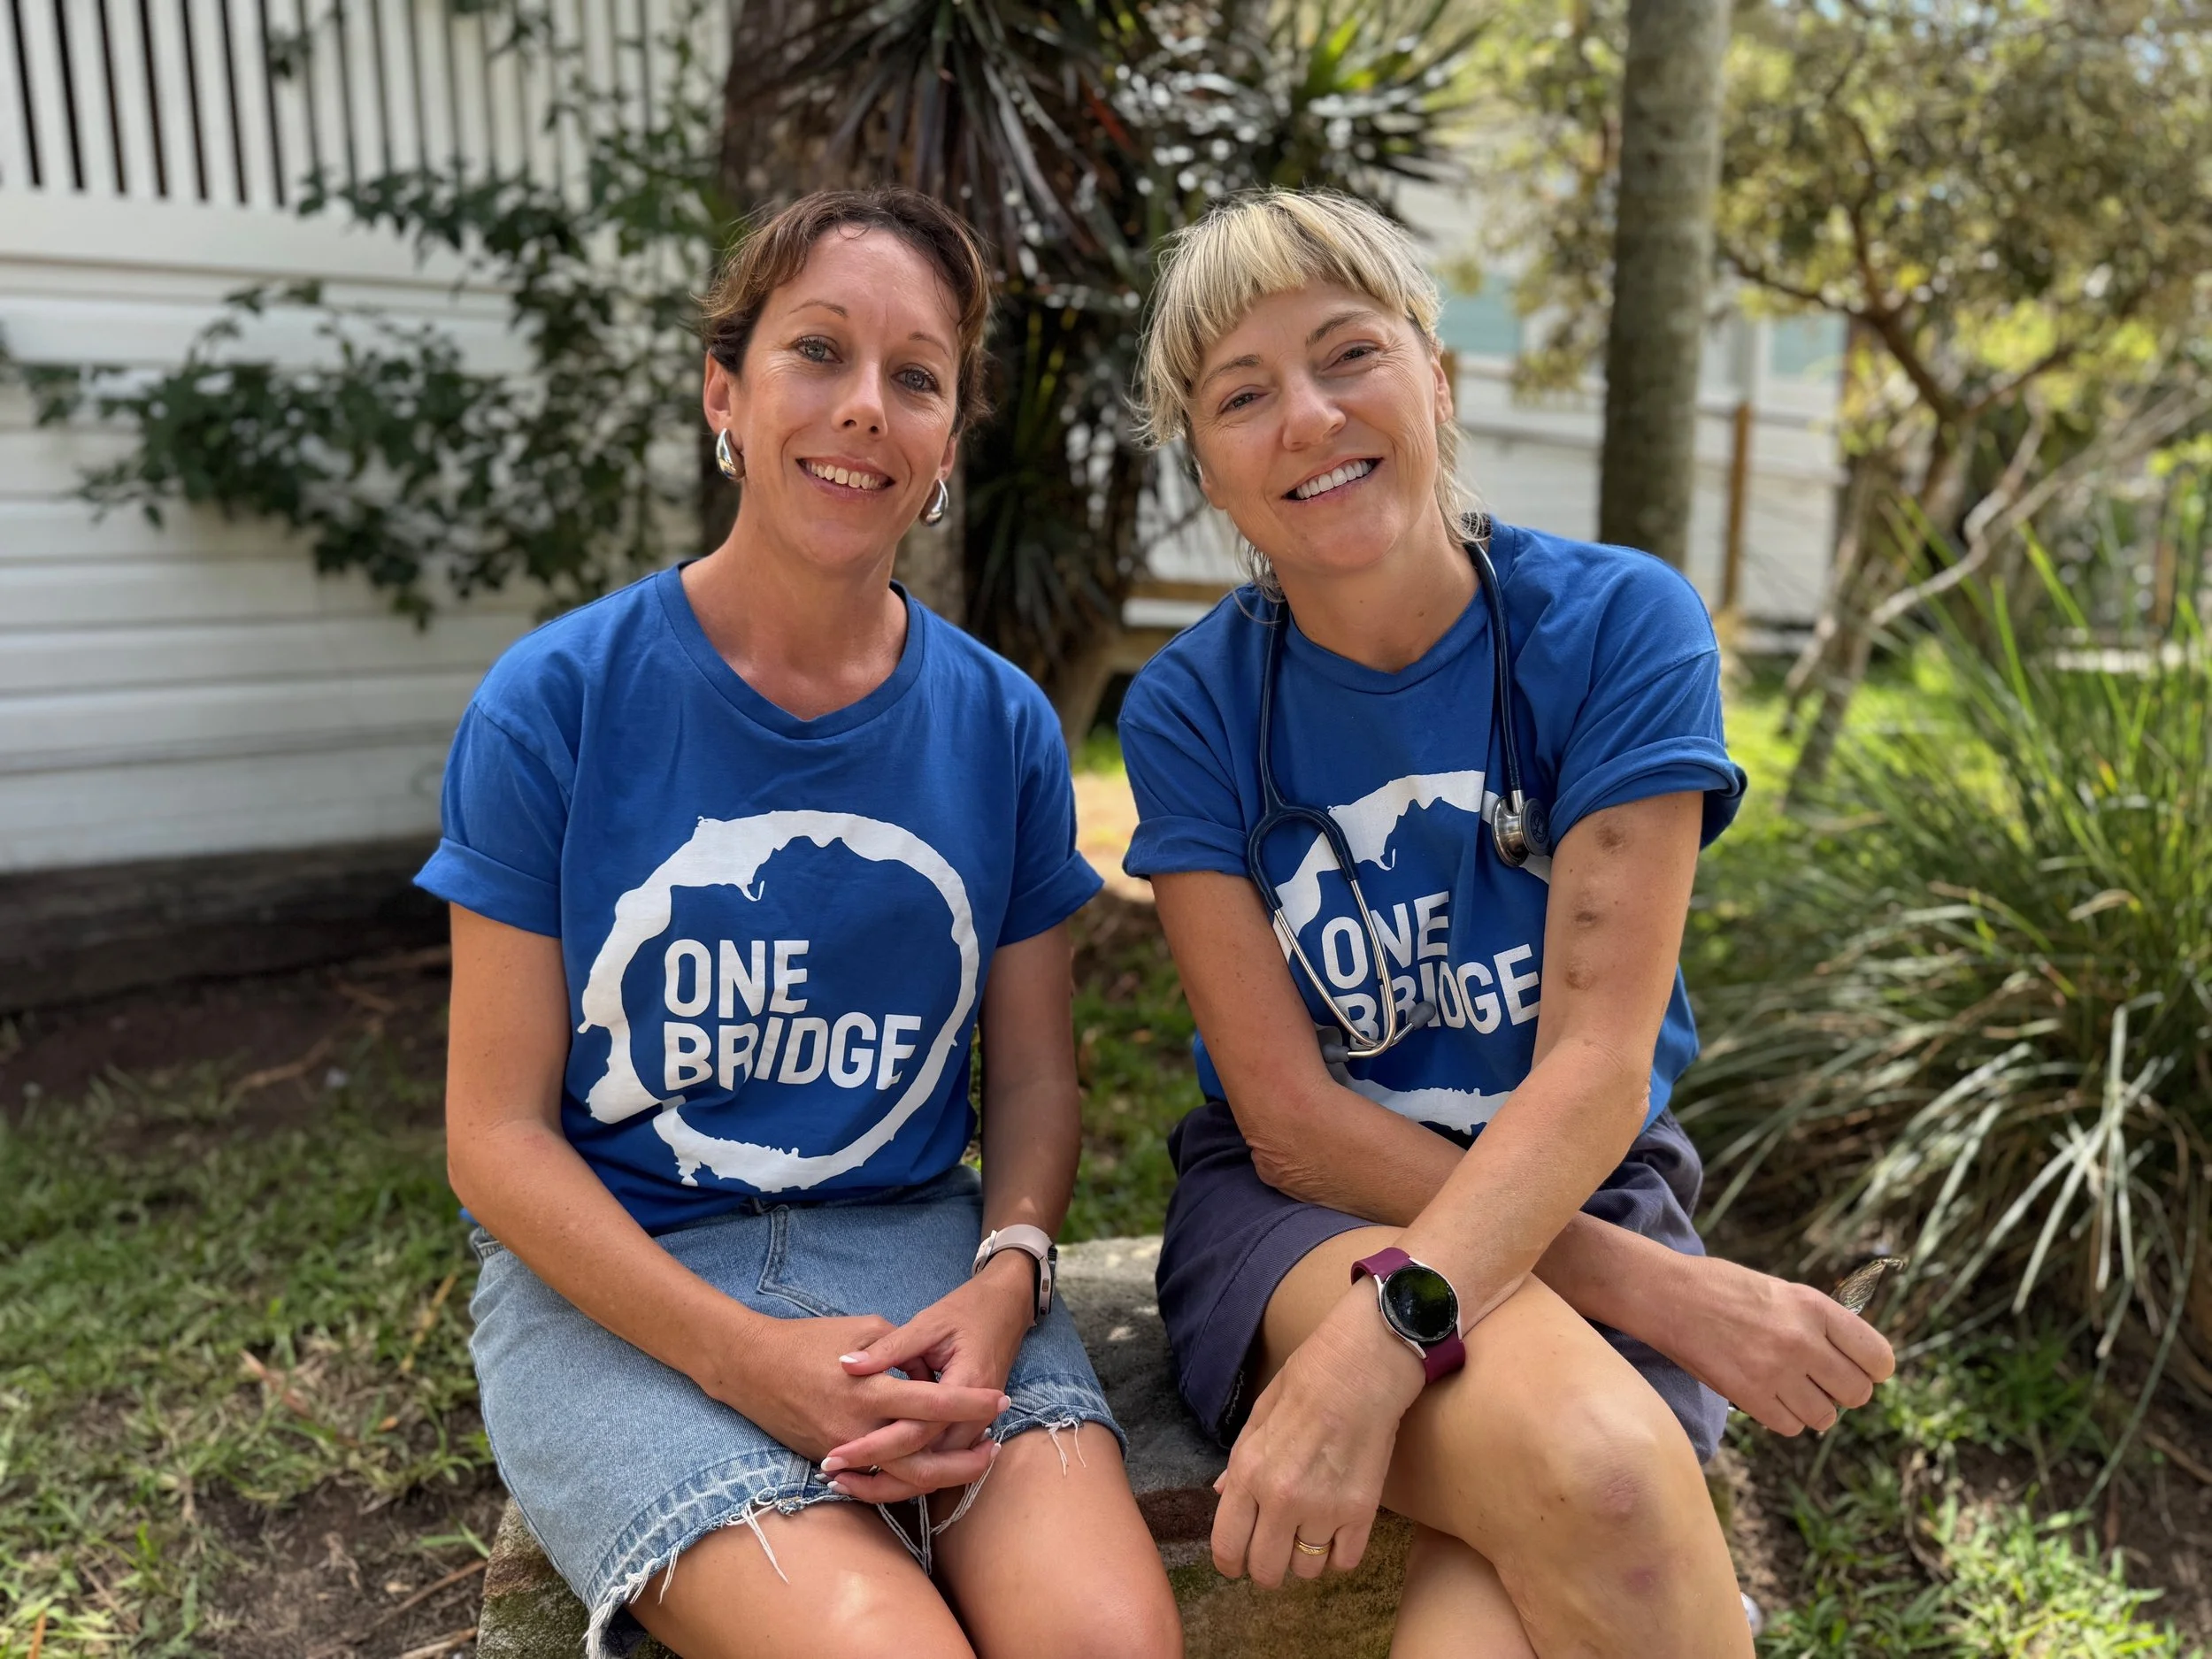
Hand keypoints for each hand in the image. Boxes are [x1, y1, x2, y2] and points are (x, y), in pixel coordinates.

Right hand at [694, 1308, 1007, 1500]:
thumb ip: (903, 1352)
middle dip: (965, 1461)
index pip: (932, 1403)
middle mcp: (857, 1428)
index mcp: (869, 1388)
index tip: (1000, 1400)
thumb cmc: (808, 1339)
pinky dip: (906, 1478)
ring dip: (941, 1477)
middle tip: (994, 1448)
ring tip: (971, 1462)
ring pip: (901, 1482)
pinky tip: (931, 1467)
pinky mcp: (830, 1460)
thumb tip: (929, 1374)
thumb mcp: (864, 1327)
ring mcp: (842, 1450)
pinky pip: (876, 1478)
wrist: (750, 1367)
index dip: (971, 1404)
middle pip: (923, 1462)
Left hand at [820, 1252, 1036, 1502]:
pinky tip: (875, 1469)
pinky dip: (910, 1469)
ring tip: (846, 1482)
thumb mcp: (927, 1323)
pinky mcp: (970, 1428)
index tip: (838, 1454)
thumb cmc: (967, 1311)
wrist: (1007, 1308)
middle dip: (881, 1477)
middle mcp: (976, 1415)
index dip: (876, 1446)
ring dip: (894, 1481)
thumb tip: (846, 1365)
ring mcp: (977, 1425)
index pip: (918, 1430)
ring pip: (936, 1471)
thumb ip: (889, 1348)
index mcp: (966, 1384)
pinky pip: (940, 1459)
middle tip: (834, 1477)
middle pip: (929, 1463)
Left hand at [1211, 1285, 1424, 1588]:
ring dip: (1306, 1560)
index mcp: (1249, 1472)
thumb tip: (1222, 1494)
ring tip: (1310, 1535)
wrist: (1362, 1367)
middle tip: (1276, 1553)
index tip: (1237, 1566)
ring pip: (1307, 1572)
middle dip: (1267, 1569)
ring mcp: (1323, 1509)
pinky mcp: (1362, 1512)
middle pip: (1267, 1571)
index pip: (1228, 1546)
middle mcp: (1282, 1499)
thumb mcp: (1259, 1417)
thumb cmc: (1306, 1381)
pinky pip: (1345, 1561)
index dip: (1230, 1564)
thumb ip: (1240, 1464)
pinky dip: (1340, 1555)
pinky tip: (1338, 1533)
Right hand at [1660, 1255, 1895, 1434]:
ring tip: (1789, 1388)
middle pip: (1857, 1393)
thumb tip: (1856, 1362)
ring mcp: (1775, 1370)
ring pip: (1825, 1417)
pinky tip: (1766, 1395)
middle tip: (1818, 1379)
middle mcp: (1801, 1339)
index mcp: (1813, 1306)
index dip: (1872, 1369)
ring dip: (1812, 1408)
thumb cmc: (1724, 1289)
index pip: (1878, 1358)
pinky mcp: (1749, 1395)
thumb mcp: (1782, 1291)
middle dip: (1841, 1391)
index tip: (1857, 1368)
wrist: (1666, 1295)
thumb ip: (1820, 1324)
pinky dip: (1783, 1418)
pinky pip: (1791, 1427)